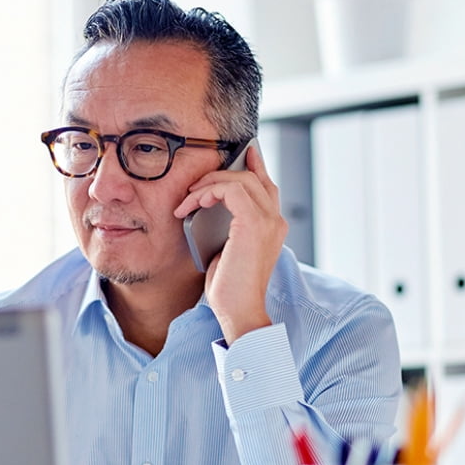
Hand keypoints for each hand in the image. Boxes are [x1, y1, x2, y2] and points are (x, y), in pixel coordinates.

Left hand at [174, 143, 287, 343]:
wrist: (238, 311)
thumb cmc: (230, 287)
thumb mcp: (228, 249)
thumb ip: (228, 226)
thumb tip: (209, 206)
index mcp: (273, 227)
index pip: (267, 185)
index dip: (255, 166)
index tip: (243, 153)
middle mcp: (276, 221)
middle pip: (253, 177)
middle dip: (221, 174)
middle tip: (196, 186)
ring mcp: (269, 221)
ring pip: (241, 180)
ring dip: (209, 184)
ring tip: (188, 200)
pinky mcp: (254, 225)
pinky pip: (232, 190)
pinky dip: (209, 191)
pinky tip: (194, 204)